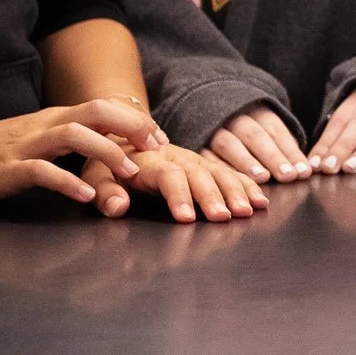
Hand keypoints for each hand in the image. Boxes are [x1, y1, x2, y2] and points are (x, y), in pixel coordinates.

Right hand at [0, 98, 165, 208]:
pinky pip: (40, 171)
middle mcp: (43, 126)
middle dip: (130, 126)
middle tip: (156, 147)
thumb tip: (113, 143)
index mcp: (54, 118)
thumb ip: (72, 138)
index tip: (160, 138)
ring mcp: (24, 146)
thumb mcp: (40, 139)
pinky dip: (66, 181)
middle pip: (94, 111)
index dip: (135, 119)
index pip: (103, 107)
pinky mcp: (6, 170)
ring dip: (105, 152)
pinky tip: (85, 195)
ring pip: (71, 135)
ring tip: (129, 172)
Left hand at [83, 142, 264, 223]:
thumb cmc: (107, 163)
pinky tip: (259, 200)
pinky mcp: (204, 164)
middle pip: (200, 174)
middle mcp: (176, 157)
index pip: (169, 175)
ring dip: (236, 191)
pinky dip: (246, 185)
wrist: (121, 137)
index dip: (179, 195)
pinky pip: (229, 172)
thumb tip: (117, 207)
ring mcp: (193, 159)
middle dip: (214, 196)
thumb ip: (104, 192)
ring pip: (219, 172)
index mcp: (149, 160)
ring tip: (249, 210)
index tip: (187, 217)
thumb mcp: (96, 175)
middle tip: (225, 217)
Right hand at [205, 106, 310, 183]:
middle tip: (287, 175)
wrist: (204, 108)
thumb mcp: (265, 129)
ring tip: (263, 178)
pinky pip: (205, 155)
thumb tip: (304, 170)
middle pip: (254, 135)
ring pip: (228, 143)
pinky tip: (232, 184)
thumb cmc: (247, 131)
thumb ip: (283, 148)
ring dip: (246, 162)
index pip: (275, 129)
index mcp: (254, 111)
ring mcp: (212, 130)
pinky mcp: (195, 144)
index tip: (302, 171)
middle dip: (272, 156)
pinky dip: (219, 169)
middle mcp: (233, 118)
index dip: (289, 151)